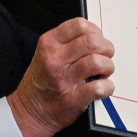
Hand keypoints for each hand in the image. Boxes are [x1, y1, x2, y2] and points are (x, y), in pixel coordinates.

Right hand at [7, 18, 114, 136]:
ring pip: (97, 62)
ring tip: (103, 72)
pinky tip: (103, 87)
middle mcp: (55, 59)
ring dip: (108, 67)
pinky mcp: (72, 98)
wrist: (28, 111)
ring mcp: (63, 79)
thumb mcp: (46, 53)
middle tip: (105, 56)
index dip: (95, 31)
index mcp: (49, 43)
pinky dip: (107, 87)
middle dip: (106, 48)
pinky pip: (99, 87)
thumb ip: (68, 42)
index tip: (97, 39)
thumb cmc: (42, 80)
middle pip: (92, 41)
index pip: (79, 24)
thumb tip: (97, 37)